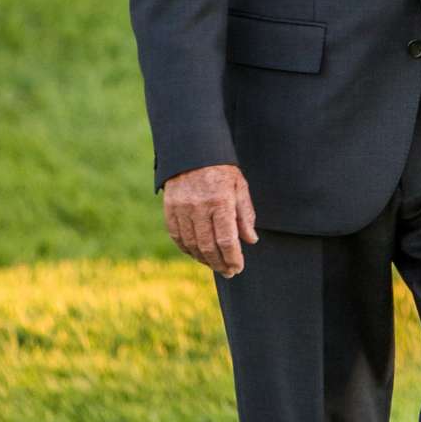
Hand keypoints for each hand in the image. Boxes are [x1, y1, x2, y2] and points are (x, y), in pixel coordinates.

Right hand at [163, 162, 256, 276]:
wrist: (193, 150)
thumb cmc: (221, 169)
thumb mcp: (240, 186)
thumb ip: (245, 214)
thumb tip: (250, 240)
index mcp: (220, 201)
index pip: (226, 240)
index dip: (233, 258)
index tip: (238, 267)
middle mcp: (199, 207)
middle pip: (208, 247)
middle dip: (220, 264)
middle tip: (228, 272)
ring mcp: (182, 209)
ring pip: (192, 244)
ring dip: (204, 259)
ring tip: (215, 265)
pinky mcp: (170, 208)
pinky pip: (177, 236)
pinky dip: (187, 249)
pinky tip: (197, 254)